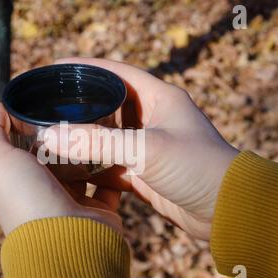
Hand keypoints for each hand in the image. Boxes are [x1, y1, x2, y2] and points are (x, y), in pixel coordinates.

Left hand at [0, 102, 122, 234]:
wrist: (65, 241)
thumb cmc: (26, 198)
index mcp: (17, 180)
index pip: (24, 146)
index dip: (32, 125)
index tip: (47, 101)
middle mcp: (42, 192)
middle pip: (56, 155)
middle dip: (66, 135)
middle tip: (81, 110)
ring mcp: (71, 201)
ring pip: (83, 167)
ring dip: (91, 149)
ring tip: (102, 124)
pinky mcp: (97, 208)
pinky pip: (108, 183)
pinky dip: (114, 169)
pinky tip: (117, 148)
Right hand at [43, 58, 238, 239]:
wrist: (228, 210)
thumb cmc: (198, 168)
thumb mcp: (147, 149)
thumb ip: (99, 142)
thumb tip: (52, 137)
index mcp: (159, 99)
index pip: (117, 73)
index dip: (87, 68)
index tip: (58, 68)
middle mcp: (153, 119)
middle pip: (109, 106)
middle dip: (81, 108)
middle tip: (50, 109)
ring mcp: (148, 148)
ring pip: (108, 139)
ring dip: (84, 141)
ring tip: (53, 139)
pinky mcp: (145, 173)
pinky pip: (112, 166)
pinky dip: (93, 169)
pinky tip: (72, 171)